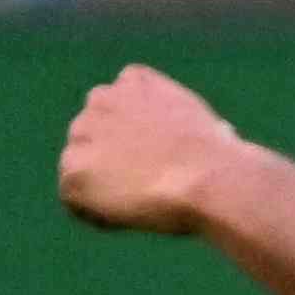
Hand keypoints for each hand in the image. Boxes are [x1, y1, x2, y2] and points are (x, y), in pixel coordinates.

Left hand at [60, 64, 244, 236]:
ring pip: (80, 166)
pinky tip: (133, 212)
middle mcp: (101, 99)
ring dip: (101, 183)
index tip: (162, 157)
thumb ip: (179, 129)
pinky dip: (99, 213)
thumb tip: (205, 141)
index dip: (137, 138)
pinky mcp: (72, 170)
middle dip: (111, 157)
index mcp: (136, 81)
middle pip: (93, 135)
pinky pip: (76, 200)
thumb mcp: (207, 124)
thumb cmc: (222, 159)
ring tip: (143, 197)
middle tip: (150, 181)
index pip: (118, 108)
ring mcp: (82, 133)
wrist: (210, 179)